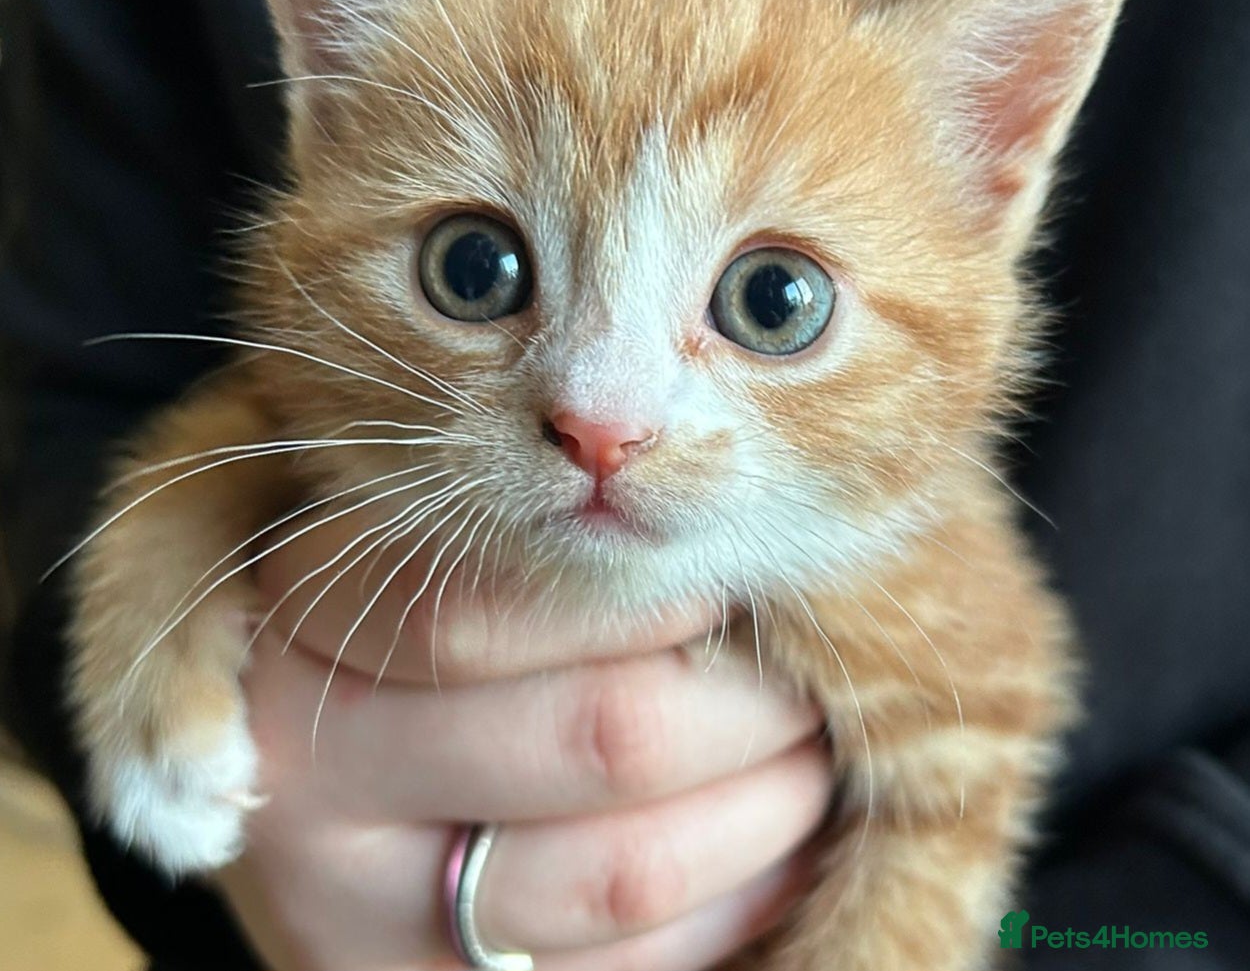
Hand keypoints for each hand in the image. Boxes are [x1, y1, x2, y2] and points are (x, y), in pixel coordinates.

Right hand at [217, 508, 831, 969]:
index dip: (645, 590)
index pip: (484, 605)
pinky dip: (734, 894)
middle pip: (592, 735)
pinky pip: (628, 966)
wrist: (314, 757)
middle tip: (810, 652)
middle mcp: (316, 773)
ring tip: (809, 737)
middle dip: (745, 698)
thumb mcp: (406, 517)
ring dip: (764, 801)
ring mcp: (362, 906)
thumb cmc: (397, 594)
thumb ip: (513, 506)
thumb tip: (697, 503)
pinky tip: (770, 828)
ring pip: (624, 868)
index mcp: (303, 618)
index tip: (735, 561)